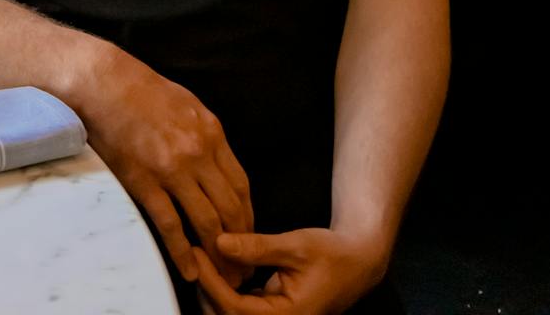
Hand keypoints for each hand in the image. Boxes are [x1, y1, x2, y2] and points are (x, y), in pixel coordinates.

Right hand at [74, 48, 252, 284]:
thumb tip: (216, 159)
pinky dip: (183, 252)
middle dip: (240, 241)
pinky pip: (171, 225)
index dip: (247, 214)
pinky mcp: (145, 181)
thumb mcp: (187, 103)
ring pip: (207, 221)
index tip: (247, 233)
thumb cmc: (142, 89)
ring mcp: (172, 169)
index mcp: (211, 132)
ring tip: (222, 275)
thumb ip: (204, 133)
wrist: (105, 83)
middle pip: (230, 207)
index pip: (241, 184)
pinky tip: (190, 269)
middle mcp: (198, 152)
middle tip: (241, 265)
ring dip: (217, 253)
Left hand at [195, 228, 388, 314]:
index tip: (196, 252)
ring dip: (213, 289)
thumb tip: (220, 242)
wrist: (355, 261)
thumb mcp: (295, 245)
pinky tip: (218, 264)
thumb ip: (257, 247)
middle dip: (206, 288)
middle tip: (194, 254)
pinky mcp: (270, 312)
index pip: (234, 308)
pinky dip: (225, 288)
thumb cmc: (331, 254)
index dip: (210, 281)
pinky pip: (240, 307)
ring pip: (231, 314)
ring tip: (202, 256)